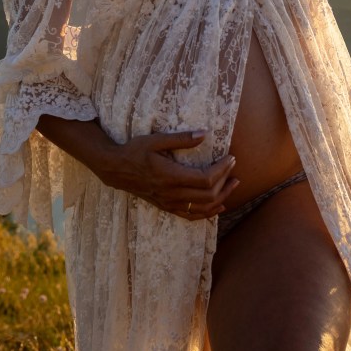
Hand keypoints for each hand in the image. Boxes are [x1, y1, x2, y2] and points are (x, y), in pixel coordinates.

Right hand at [99, 129, 239, 220]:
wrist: (116, 169)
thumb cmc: (135, 151)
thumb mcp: (156, 140)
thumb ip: (181, 139)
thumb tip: (204, 134)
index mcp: (170, 176)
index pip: (205, 179)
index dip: (222, 170)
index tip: (230, 157)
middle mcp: (171, 194)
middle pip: (208, 195)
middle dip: (225, 182)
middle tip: (234, 167)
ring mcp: (169, 203)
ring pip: (202, 209)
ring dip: (222, 198)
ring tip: (234, 184)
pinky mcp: (166, 207)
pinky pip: (191, 216)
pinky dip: (208, 213)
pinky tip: (219, 206)